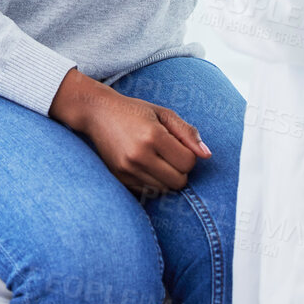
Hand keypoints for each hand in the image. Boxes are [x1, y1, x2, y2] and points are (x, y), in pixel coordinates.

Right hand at [49, 68, 209, 196]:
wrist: (97, 112)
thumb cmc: (133, 111)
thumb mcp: (163, 114)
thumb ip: (188, 133)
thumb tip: (207, 155)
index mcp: (153, 136)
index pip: (188, 163)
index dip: (188, 155)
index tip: (177, 144)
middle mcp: (139, 155)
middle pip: (179, 181)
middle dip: (179, 169)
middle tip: (168, 154)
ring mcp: (127, 169)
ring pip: (164, 189)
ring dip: (166, 177)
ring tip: (155, 158)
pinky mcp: (119, 178)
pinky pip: (148, 192)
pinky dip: (152, 182)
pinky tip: (144, 165)